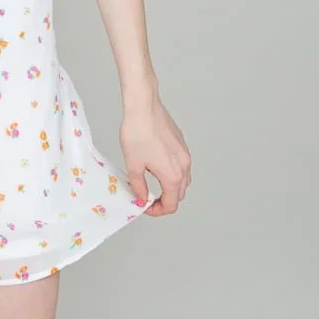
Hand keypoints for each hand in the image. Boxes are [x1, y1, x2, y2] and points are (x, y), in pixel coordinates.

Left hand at [120, 95, 190, 215]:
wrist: (143, 107)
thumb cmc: (137, 133)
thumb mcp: (133, 165)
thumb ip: (139, 186)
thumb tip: (142, 197)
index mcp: (172, 175)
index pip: (172, 204)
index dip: (158, 211)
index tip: (146, 205)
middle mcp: (183, 166)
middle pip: (180, 194)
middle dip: (165, 199)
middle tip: (149, 196)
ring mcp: (184, 153)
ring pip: (183, 179)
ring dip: (171, 186)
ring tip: (153, 181)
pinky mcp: (181, 142)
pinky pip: (182, 164)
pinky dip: (173, 171)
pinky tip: (157, 164)